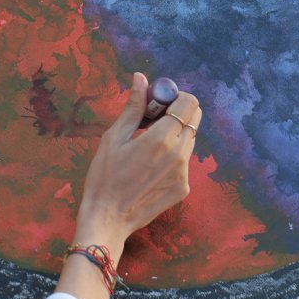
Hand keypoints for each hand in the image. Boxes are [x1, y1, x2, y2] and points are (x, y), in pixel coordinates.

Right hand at [74, 72, 199, 252]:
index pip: (189, 103)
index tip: (157, 104)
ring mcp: (185, 173)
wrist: (107, 219)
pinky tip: (149, 168)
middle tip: (152, 121)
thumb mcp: (113, 138)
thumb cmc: (104, 176)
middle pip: (194, 119)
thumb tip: (141, 78)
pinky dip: (172, 156)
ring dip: (175, 134)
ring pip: (190, 140)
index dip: (175, 97)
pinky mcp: (184, 188)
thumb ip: (133, 107)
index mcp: (162, 138)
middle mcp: (180, 154)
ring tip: (147, 146)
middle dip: (177, 113)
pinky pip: (184, 162)